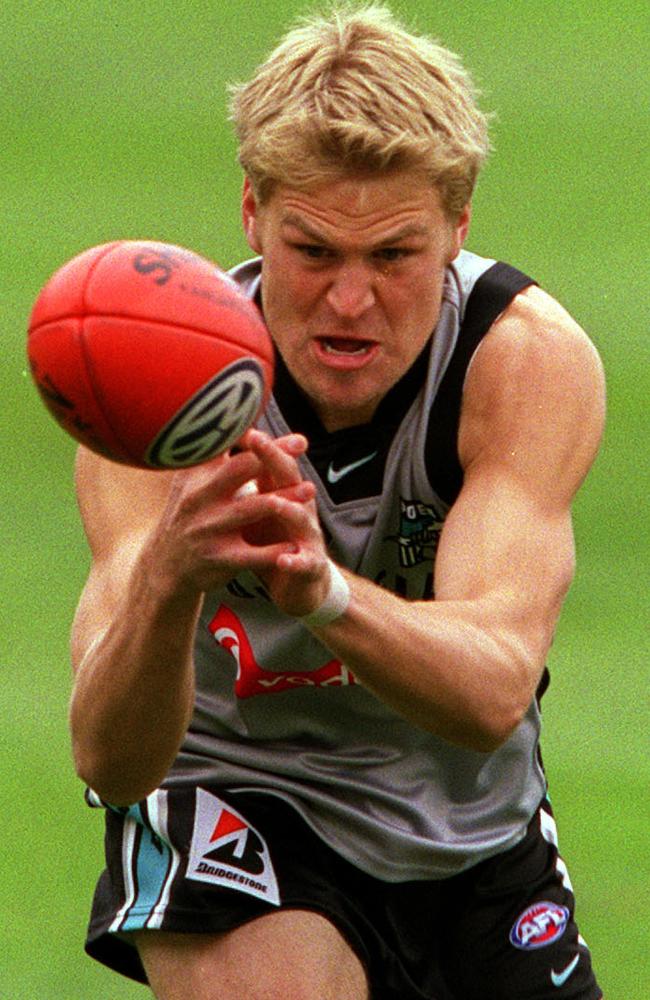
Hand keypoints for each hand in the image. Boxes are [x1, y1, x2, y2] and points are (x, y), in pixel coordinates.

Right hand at [140, 429, 315, 599]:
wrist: (164, 568)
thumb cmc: (190, 515)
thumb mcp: (191, 482)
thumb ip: (215, 455)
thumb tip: (238, 415)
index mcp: (196, 476)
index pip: (222, 445)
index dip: (250, 429)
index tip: (271, 413)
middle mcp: (199, 499)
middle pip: (238, 470)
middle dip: (271, 455)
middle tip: (301, 444)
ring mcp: (208, 530)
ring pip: (250, 510)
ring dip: (284, 498)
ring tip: (310, 490)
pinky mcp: (219, 559)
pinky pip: (253, 554)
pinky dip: (276, 549)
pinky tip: (297, 544)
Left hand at [242, 429, 332, 615]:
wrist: (300, 583)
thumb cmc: (274, 538)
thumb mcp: (258, 506)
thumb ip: (245, 479)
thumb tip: (217, 447)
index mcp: (281, 491)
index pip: (270, 458)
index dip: (254, 440)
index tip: (235, 419)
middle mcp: (298, 507)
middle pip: (288, 477)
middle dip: (274, 458)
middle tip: (256, 440)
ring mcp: (307, 536)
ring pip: (301, 517)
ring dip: (290, 508)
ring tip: (276, 502)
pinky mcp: (311, 565)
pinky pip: (304, 562)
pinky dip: (295, 561)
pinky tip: (284, 560)